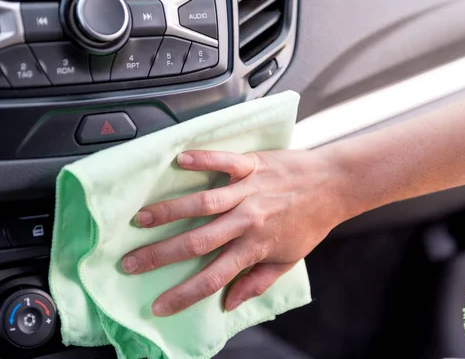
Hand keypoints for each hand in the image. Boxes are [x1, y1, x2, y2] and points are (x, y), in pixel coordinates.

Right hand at [122, 149, 353, 316]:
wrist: (335, 185)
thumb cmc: (311, 222)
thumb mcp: (288, 260)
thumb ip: (257, 282)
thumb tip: (228, 303)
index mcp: (255, 247)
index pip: (214, 278)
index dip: (184, 294)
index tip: (159, 305)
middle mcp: (248, 220)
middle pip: (198, 242)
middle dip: (160, 255)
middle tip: (129, 263)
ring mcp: (249, 191)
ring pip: (202, 204)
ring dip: (169, 211)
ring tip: (140, 218)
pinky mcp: (252, 165)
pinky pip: (224, 162)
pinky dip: (203, 161)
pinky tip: (178, 160)